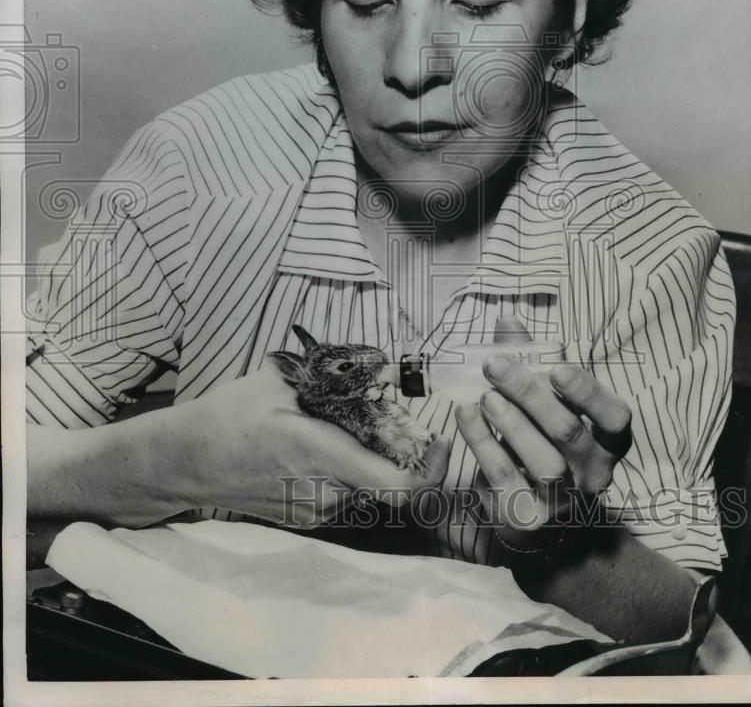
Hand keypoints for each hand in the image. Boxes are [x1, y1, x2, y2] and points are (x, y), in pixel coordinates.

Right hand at [170, 355, 449, 527]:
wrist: (185, 462)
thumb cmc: (228, 417)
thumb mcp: (275, 381)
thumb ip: (324, 372)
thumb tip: (367, 359)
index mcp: (321, 455)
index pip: (398, 485)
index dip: (430, 470)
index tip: (439, 442)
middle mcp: (325, 492)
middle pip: (388, 481)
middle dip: (400, 452)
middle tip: (395, 419)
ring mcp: (315, 511)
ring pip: (368, 488)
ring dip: (374, 461)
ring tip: (355, 427)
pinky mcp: (305, 518)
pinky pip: (347, 494)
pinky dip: (352, 471)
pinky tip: (330, 444)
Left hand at [455, 315, 631, 550]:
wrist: (538, 517)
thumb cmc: (543, 441)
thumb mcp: (545, 402)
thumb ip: (530, 362)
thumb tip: (506, 321)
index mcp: (607, 440)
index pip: (615, 417)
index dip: (590, 394)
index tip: (558, 369)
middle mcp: (593, 472)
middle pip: (569, 432)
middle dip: (530, 395)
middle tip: (495, 365)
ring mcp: (563, 499)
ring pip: (544, 463)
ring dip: (512, 424)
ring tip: (485, 396)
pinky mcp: (527, 516)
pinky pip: (506, 480)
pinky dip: (483, 444)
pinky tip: (466, 416)